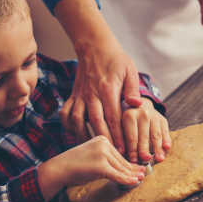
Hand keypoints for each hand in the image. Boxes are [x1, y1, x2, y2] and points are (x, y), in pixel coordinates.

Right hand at [37, 136, 145, 200]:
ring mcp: (102, 154)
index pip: (119, 153)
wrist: (58, 169)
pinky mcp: (101, 166)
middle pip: (121, 160)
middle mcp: (103, 143)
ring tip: (140, 179)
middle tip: (143, 174)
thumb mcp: (92, 156)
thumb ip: (106, 158)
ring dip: (131, 175)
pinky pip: (117, 175)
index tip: (138, 167)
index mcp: (102, 138)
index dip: (129, 162)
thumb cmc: (74, 165)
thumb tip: (124, 166)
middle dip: (132, 169)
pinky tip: (134, 182)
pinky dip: (126, 180)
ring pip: (121, 168)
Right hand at [54, 0, 143, 152]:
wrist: (93, 46)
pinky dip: (69, 127)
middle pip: (96, 122)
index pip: (114, 116)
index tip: (124, 149)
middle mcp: (92, 94)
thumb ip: (133, 88)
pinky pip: (67, 115)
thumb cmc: (115, 60)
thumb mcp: (130, 70)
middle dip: (105, 140)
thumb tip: (135, 104)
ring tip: (94, 149)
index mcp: (108, 89)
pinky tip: (76, 136)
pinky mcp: (73, 96)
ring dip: (84, 136)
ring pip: (78, 120)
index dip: (119, 134)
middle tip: (112, 155)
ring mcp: (80, 95)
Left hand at [122, 98, 171, 162]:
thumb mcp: (120, 126)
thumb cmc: (126, 124)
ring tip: (159, 159)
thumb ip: (120, 139)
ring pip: (156, 135)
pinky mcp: (162, 119)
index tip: (133, 160)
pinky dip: (166, 140)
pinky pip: (165, 131)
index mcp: (129, 115)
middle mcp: (142, 113)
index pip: (132, 136)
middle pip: (144, 136)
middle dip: (145, 150)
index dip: (132, 150)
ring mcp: (154, 116)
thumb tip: (121, 153)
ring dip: (158, 148)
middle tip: (145, 160)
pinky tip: (167, 148)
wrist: (139, 108)